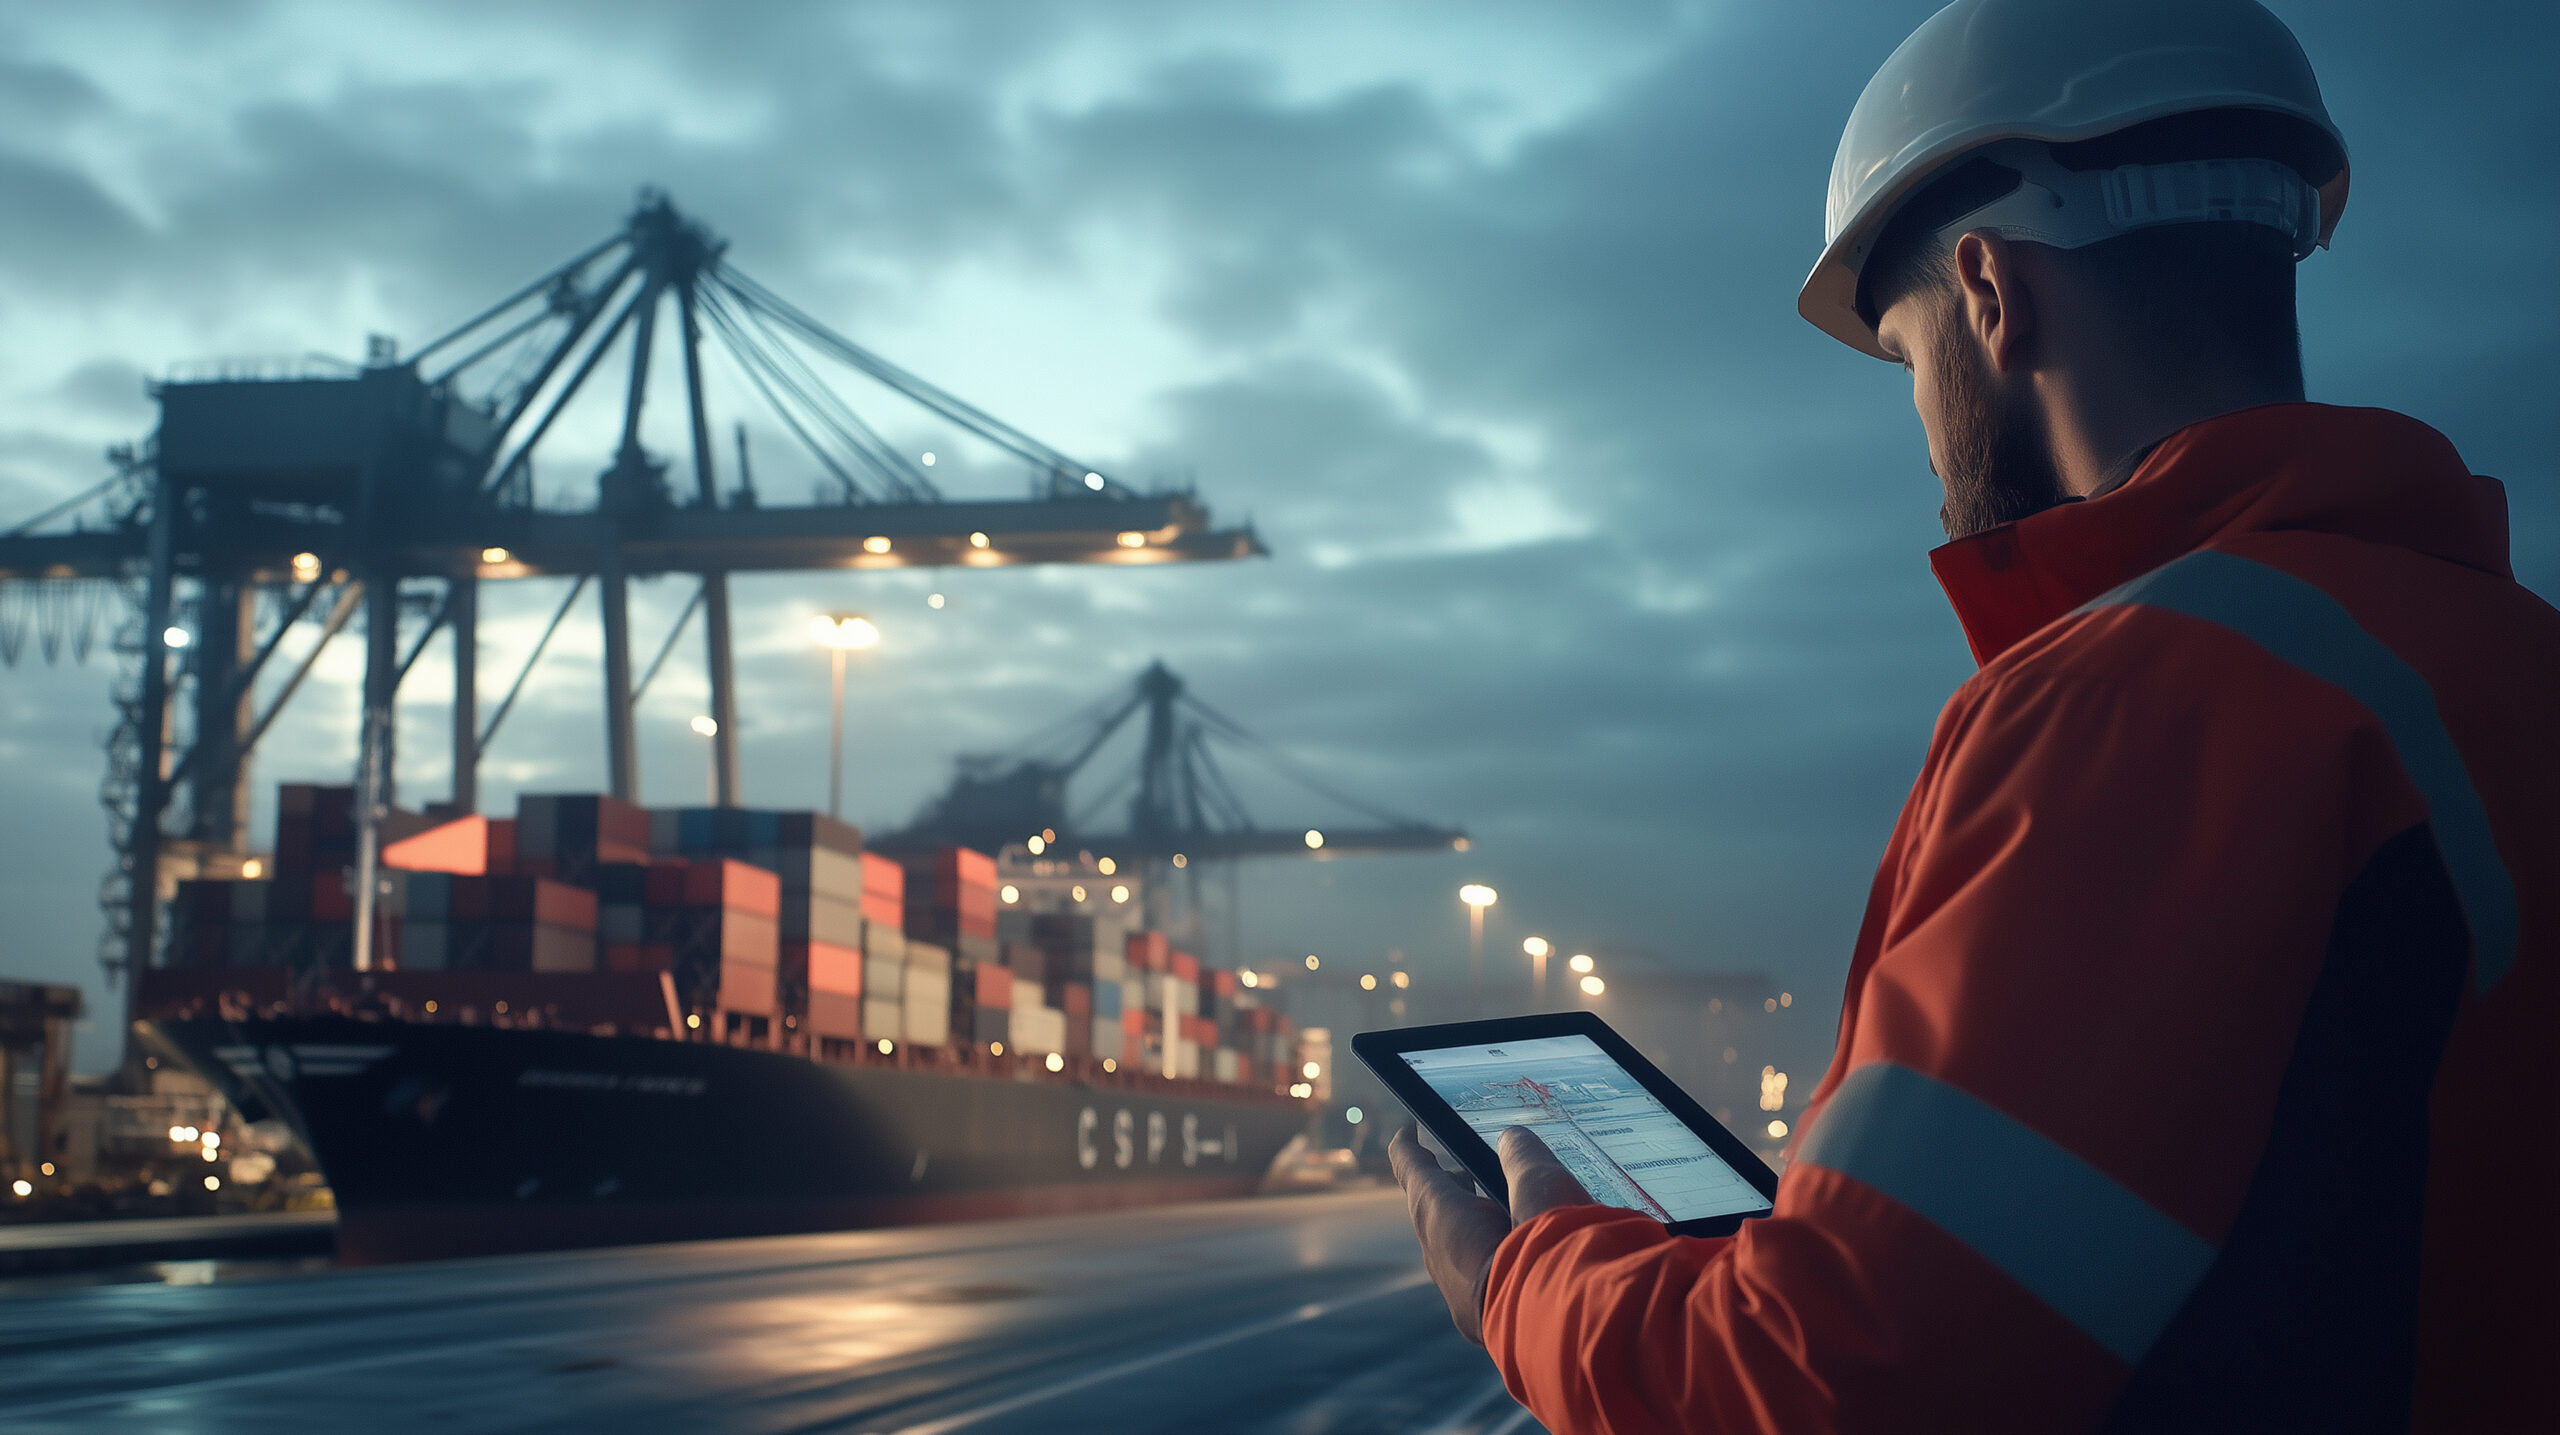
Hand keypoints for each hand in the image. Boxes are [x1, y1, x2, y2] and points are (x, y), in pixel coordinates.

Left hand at [1388, 1124, 1592, 1343]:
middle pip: (1436, 1213)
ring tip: (1501, 1204)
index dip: (1408, 1145)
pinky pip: (1483, 1280)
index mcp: (1443, 1221)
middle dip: (1450, 1187)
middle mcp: (1443, 1262)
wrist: (1581, 1339)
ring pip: (1460, 1251)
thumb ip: (1524, 1157)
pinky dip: (1495, 1255)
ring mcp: (1464, 1301)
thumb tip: (1512, 1141)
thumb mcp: (1543, 1188)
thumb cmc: (1559, 1257)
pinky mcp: (1490, 1325)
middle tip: (1464, 1166)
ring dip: (1475, 1224)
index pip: (1413, 1170)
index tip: (1408, 1129)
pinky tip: (1524, 1249)